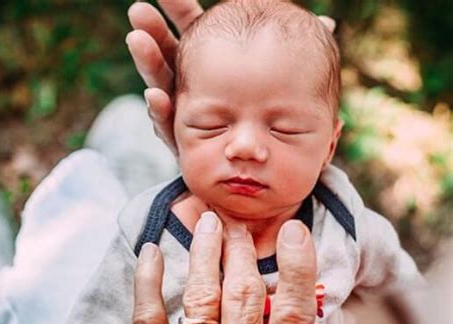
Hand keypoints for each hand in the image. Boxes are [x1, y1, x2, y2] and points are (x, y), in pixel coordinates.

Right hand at [126, 2, 336, 154]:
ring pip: (162, 83)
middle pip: (168, 52)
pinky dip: (161, 110)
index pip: (192, 28)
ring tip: (138, 40)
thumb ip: (293, 51)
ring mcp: (185, 110)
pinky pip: (168, 124)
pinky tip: (156, 98)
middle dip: (153, 31)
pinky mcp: (184, 139)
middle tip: (139, 12)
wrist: (258, 164)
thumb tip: (329, 22)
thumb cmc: (267, 117)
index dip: (179, 7)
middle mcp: (192, 83)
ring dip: (150, 63)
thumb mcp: (281, 81)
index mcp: (211, 63)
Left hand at [133, 212, 316, 323]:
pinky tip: (150, 252)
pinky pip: (150, 321)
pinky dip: (147, 285)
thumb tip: (324, 308)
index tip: (295, 232)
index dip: (296, 273)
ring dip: (205, 255)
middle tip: (238, 223)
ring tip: (209, 222)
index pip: (293, 317)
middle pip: (242, 296)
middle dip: (241, 254)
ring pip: (202, 298)